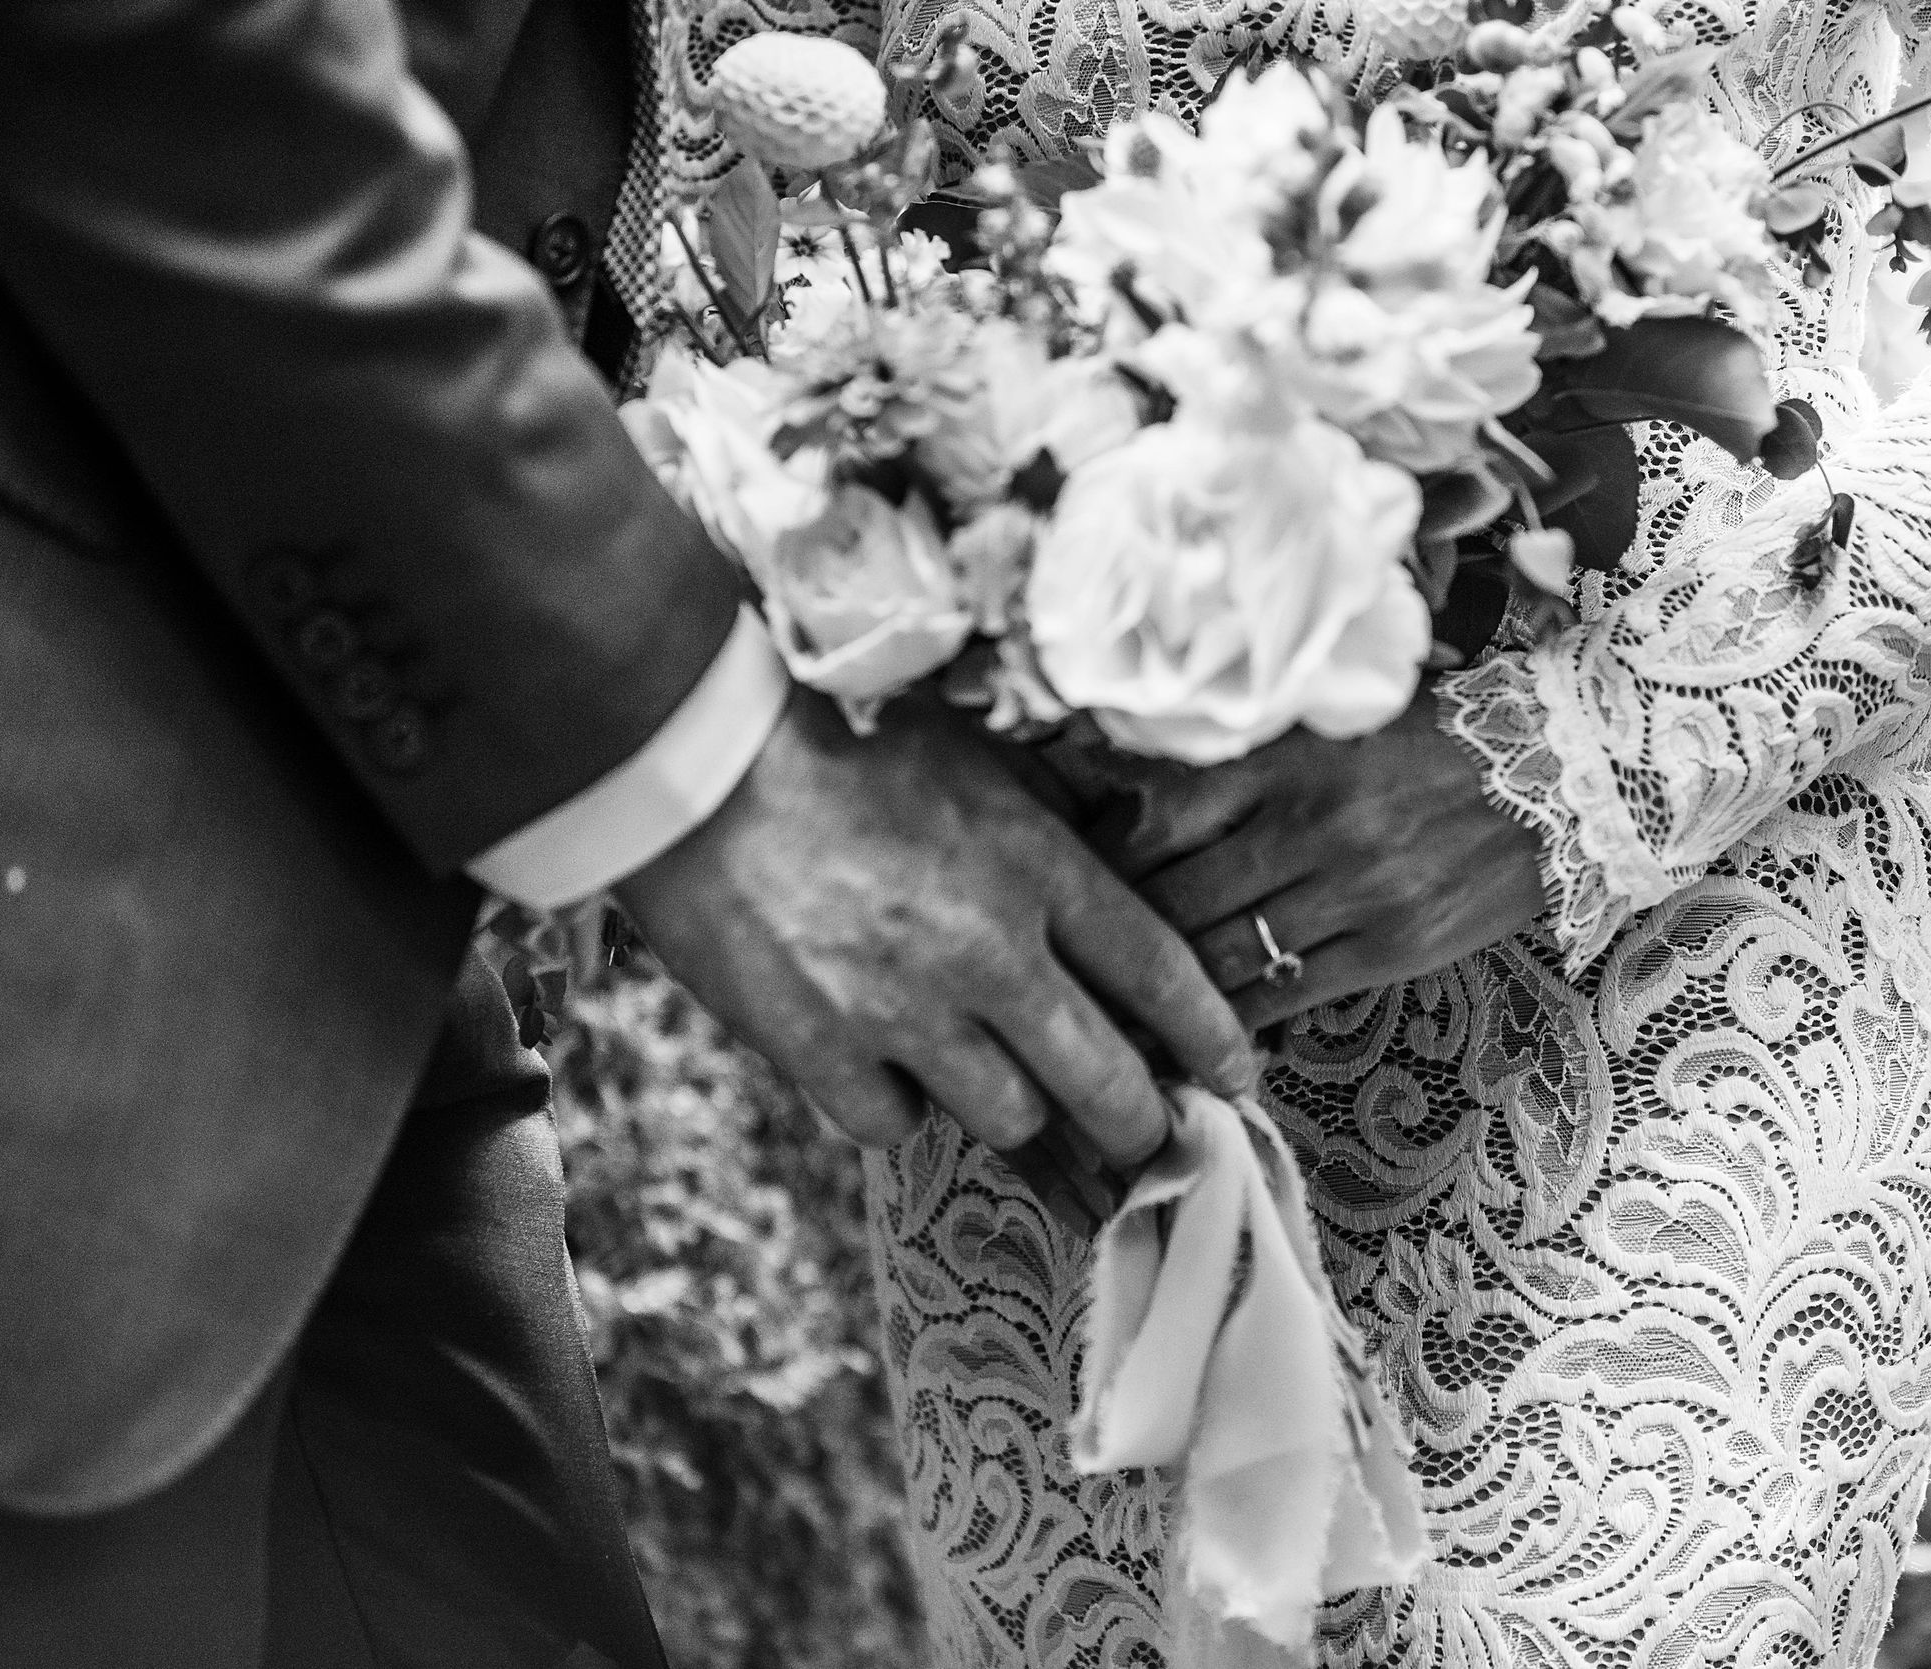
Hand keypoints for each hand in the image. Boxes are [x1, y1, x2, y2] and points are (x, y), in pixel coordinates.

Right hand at [617, 692, 1258, 1171]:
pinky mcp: (818, 1050)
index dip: (1212, 1038)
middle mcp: (987, 953)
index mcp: (1037, 868)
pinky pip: (892, 1125)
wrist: (693, 758)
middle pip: (1104, 1084)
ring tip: (991, 1073)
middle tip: (1147, 1137)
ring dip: (1012, 1105)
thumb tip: (1115, 869)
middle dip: (1140, 1124)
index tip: (1237, 1077)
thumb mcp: (975, 754)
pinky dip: (898, 1106)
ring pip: (1008, 1119)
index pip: (1161, 974)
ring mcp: (902, 1012)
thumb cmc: (839, 737)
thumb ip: (1052, 822)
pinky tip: (886, 1066)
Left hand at [1096, 687, 1548, 1027]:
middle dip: (1120, 932)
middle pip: (1173, 896)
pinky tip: (1203, 1029)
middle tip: (1080, 957)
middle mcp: (1309, 823)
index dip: (1100, 854)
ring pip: (1219, 956)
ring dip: (1165, 986)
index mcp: (1287, 755)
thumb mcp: (1334, 719)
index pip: (1154, 812)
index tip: (1075, 874)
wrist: (1564, 775)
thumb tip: (1130, 778)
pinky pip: (1283, 996)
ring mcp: (1351, 891)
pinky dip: (1233, 1018)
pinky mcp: (1390, 948)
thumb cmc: (1437, 737)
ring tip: (1122, 1006)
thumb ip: (1244, 751)